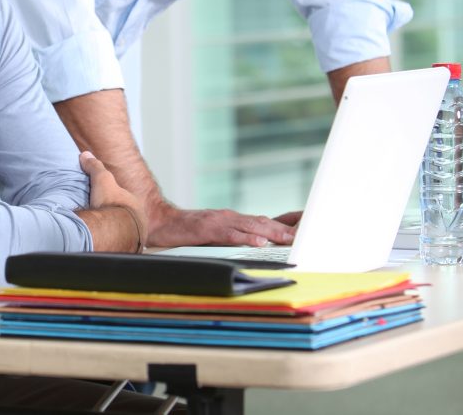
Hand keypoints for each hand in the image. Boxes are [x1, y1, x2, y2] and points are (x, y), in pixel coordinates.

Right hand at [79, 151, 147, 244]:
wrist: (116, 230)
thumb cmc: (111, 206)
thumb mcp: (101, 180)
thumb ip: (94, 167)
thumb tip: (85, 155)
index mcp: (134, 204)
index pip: (123, 200)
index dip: (112, 200)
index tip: (101, 202)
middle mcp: (138, 220)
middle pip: (125, 217)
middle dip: (115, 218)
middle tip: (101, 219)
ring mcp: (135, 236)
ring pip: (124, 233)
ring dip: (115, 234)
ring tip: (102, 235)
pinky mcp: (129, 249)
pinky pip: (121, 247)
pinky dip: (114, 246)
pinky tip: (105, 246)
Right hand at [146, 204, 296, 247]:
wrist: (158, 221)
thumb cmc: (184, 230)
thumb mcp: (210, 233)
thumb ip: (229, 236)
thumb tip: (252, 245)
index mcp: (229, 219)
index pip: (260, 223)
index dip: (281, 227)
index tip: (300, 234)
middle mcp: (227, 217)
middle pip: (261, 223)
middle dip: (283, 230)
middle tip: (304, 236)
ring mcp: (217, 222)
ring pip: (250, 226)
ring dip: (272, 232)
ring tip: (289, 239)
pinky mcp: (206, 229)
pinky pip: (230, 234)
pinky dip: (246, 238)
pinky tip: (259, 242)